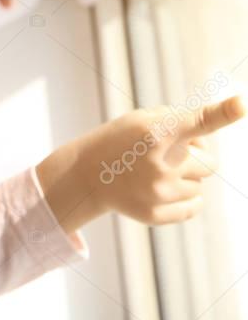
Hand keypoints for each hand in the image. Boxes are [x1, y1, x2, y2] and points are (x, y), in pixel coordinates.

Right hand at [36, 96, 245, 235]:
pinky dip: (185, 198)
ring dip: (185, 177)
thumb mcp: (143, 119)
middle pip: (210, 162)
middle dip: (196, 157)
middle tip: (165, 153)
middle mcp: (160, 163)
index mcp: (155, 131)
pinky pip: (195, 205)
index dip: (222, 112)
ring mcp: (158, 193)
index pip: (197, 121)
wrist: (86, 175)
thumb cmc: (121, 140)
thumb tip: (209, 142)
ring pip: (200, 185)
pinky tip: (159, 189)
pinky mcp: (157, 215)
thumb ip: (181, 123)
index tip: (241, 104)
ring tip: (153, 172)